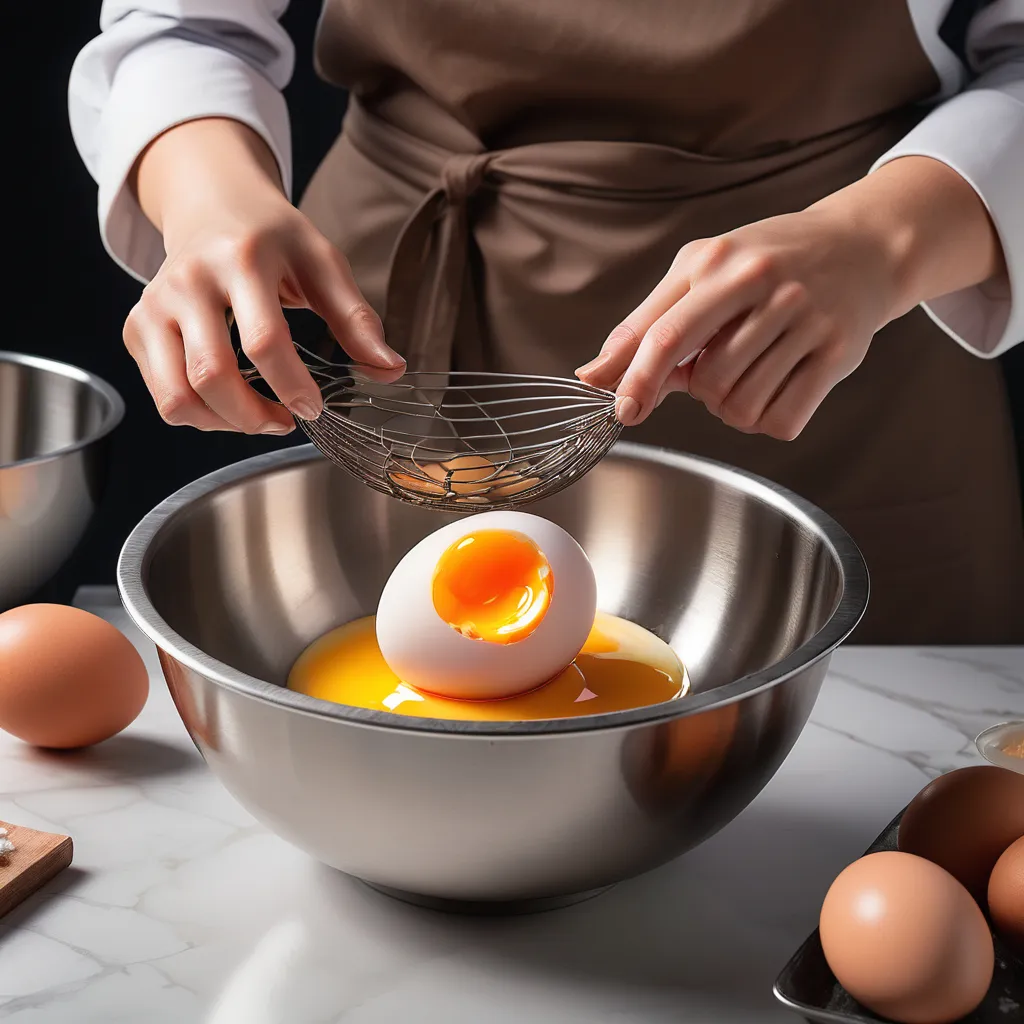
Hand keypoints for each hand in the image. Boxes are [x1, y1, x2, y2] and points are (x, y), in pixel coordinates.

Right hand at [124, 119, 403, 433]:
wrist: (212, 205)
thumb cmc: (274, 238)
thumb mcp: (323, 263)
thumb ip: (356, 318)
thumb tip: (391, 370)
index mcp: (240, 259)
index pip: (263, 341)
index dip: (293, 387)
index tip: (315, 407)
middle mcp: (187, 280)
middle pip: (211, 375)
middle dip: (255, 416)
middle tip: (287, 420)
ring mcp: (153, 305)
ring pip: (177, 397)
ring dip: (225, 424)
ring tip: (260, 417)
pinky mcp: (136, 327)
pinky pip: (163, 397)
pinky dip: (199, 416)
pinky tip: (230, 403)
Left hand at [577, 156, 1004, 439]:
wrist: (863, 247)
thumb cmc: (769, 261)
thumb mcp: (702, 271)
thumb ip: (646, 323)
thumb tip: (593, 377)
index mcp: (720, 264)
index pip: (666, 334)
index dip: (638, 380)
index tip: (626, 409)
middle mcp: (767, 287)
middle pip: (706, 380)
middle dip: (701, 390)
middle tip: (719, 365)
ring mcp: (807, 320)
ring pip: (742, 406)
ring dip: (733, 406)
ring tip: (750, 372)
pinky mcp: (839, 353)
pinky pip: (784, 419)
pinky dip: (768, 420)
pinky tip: (775, 390)